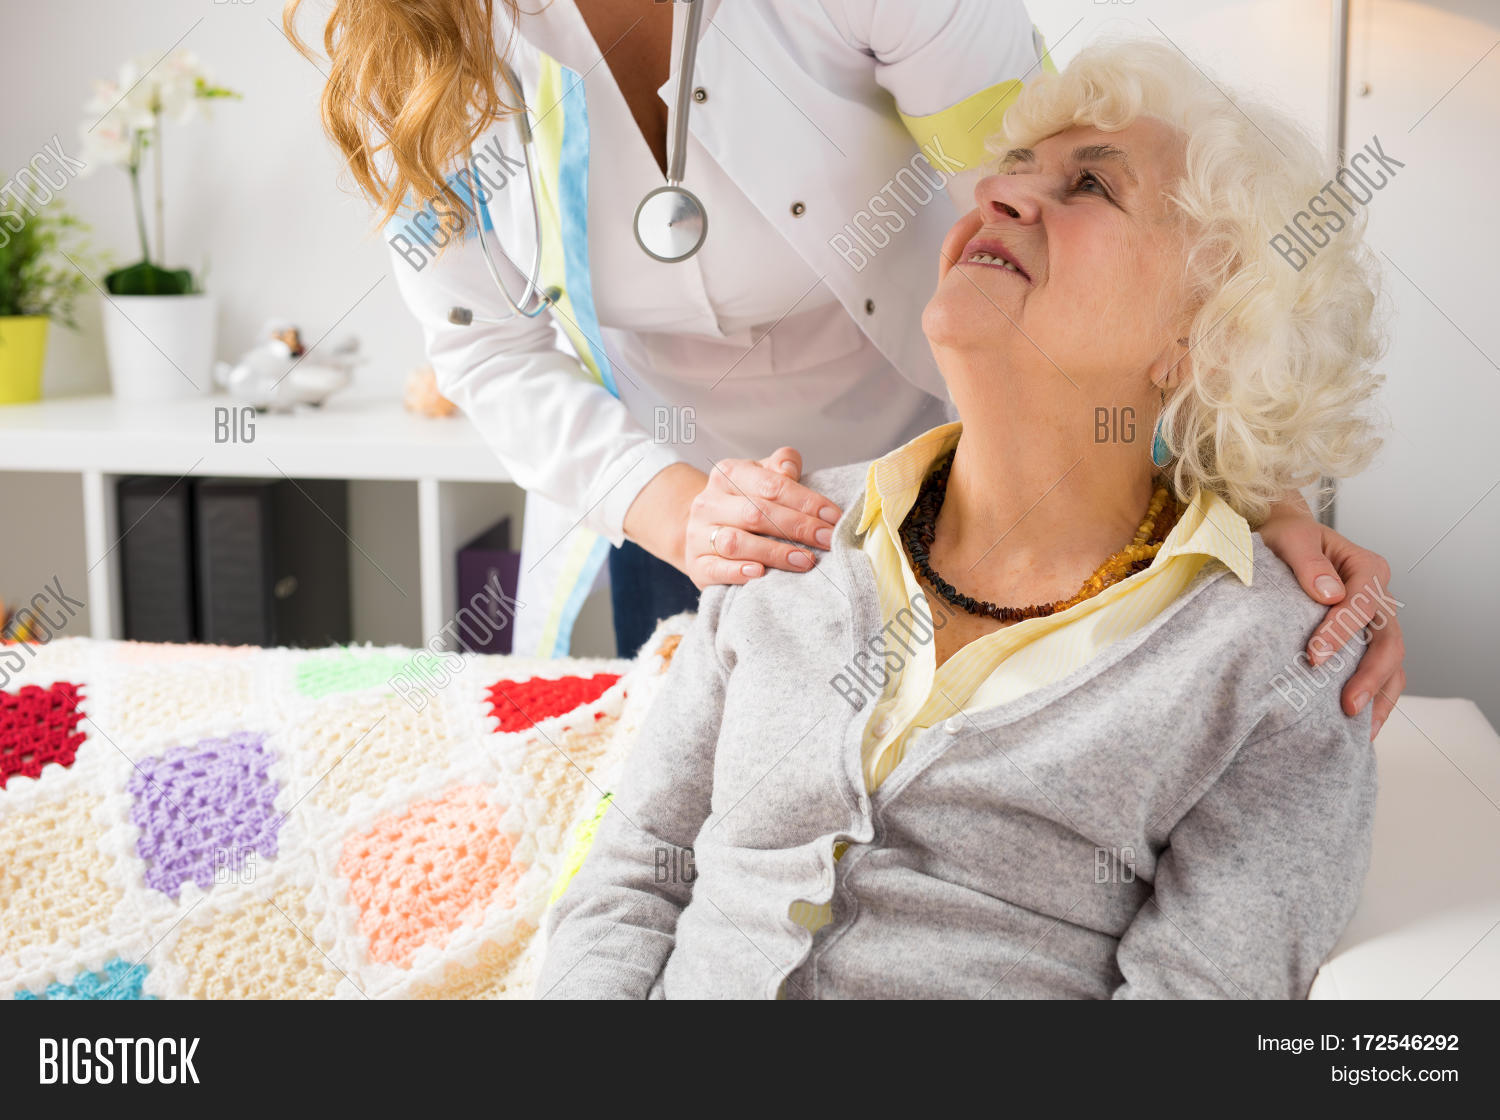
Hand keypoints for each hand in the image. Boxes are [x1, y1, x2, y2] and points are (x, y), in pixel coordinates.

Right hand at [684, 448, 842, 588]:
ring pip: (736, 542)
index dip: (806, 501)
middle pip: (756, 513)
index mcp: (728, 474)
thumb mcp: (761, 477)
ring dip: (774, 553)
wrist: (703, 529)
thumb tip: (789, 468)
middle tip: (827, 540)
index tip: (833, 517)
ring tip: (805, 560)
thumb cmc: (743, 502)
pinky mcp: (696, 564)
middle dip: (798, 527)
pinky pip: (716, 568)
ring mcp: (698, 534)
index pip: (771, 485)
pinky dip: (739, 572)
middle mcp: (709, 502)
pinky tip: (761, 573)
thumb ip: (781, 467)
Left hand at [1258, 501, 1404, 740]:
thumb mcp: (1291, 539)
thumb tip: (1329, 594)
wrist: (1286, 541)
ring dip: (1380, 694)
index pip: (1362, 603)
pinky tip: (1363, 727)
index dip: (1341, 631)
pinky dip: (1377, 698)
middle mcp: (1380, 596)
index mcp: (1366, 568)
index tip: (1314, 657)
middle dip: (1371, 675)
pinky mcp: (1365, 640)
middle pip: (1389, 639)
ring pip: (1393, 661)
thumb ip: (1308, 562)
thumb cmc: (1287, 539)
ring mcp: (1377, 621)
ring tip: (1361, 727)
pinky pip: (1381, 672)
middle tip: (1347, 705)